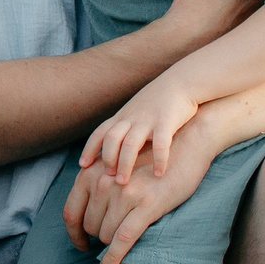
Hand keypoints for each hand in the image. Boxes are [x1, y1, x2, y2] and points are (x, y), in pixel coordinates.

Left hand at [61, 151, 210, 263]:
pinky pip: (122, 240)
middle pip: (89, 226)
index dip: (73, 234)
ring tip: (124, 239)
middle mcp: (104, 181)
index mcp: (92, 171)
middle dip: (99, 236)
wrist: (187, 147)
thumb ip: (96, 183)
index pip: (70, 211)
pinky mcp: (147, 205)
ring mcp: (125, 193)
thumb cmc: (150, 161)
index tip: (81, 244)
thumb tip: (81, 216)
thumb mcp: (116, 165)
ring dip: (111, 244)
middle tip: (112, 238)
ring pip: (105, 235)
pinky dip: (112, 258)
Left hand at [83, 85, 199, 183]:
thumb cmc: (159, 100)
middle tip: (106, 178)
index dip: (89, 149)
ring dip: (125, 164)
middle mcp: (132, 118)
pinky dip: (159, 160)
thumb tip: (114, 150)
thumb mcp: (135, 111)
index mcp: (123, 116)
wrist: (182, 81)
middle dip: (106, 160)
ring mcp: (148, 120)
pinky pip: (161, 144)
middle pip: (111, 139)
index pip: (100, 133)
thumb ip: (125, 127)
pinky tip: (158, 174)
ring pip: (130, 144)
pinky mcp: (167, 122)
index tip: (82, 166)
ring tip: (123, 182)